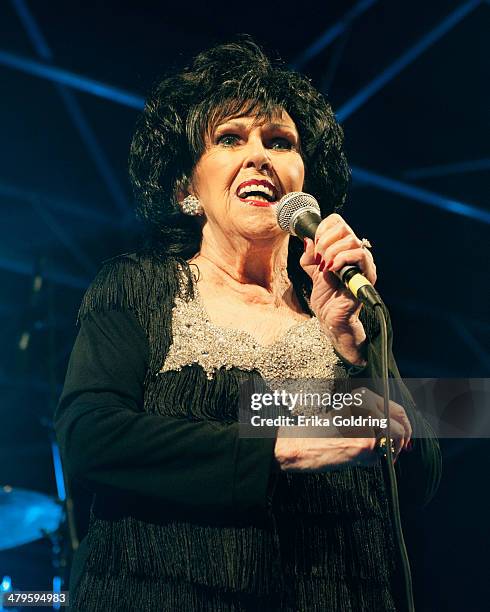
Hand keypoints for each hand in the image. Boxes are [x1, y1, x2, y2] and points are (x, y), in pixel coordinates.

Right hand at [274, 388, 411, 470]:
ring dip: (391, 451)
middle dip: (404, 440)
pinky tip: (358, 459)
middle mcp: (367, 405)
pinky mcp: (366, 443)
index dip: (405, 425)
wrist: (299, 444)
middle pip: (401, 424)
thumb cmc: (319, 434)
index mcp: (362, 395)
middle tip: (401, 451)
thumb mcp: (346, 415)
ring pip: (397, 439)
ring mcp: (368, 423)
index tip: (405, 438)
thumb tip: (400, 435)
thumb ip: (371, 420)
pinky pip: (383, 454)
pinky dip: (376, 460)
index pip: (396, 409)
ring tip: (374, 457)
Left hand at [300, 214, 375, 364]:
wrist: (330, 318)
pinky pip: (360, 256)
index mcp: (344, 249)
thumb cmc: (326, 297)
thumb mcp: (312, 272)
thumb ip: (309, 256)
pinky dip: (342, 259)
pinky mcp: (367, 275)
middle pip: (344, 228)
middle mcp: (356, 254)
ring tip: (325, 266)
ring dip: (332, 252)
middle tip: (318, 258)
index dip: (324, 229)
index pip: (338, 223)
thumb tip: (308, 240)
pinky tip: (332, 269)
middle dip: (325, 241)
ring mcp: (363, 264)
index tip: (314, 245)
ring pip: (351, 240)